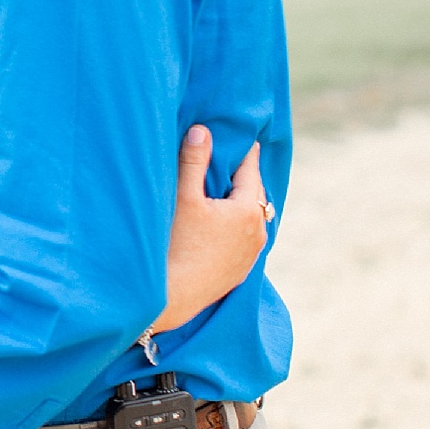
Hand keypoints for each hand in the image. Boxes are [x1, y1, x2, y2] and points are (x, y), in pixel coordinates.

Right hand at [153, 127, 267, 332]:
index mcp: (247, 210)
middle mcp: (257, 232)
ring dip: (240, 203)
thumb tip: (202, 130)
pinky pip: (244, 238)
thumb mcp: (183, 197)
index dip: (243, 150)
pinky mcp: (239, 271)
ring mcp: (250, 255)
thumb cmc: (176, 243)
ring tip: (225, 191)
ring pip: (251, 218)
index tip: (243, 135)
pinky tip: (221, 225)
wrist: (171, 298)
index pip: (249, 169)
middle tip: (232, 158)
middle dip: (243, 176)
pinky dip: (236, 226)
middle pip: (253, 194)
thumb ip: (193, 161)